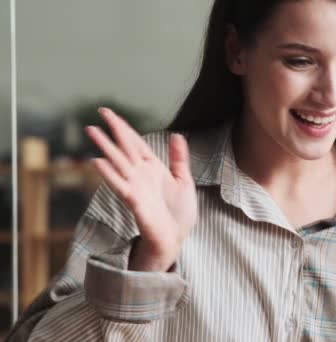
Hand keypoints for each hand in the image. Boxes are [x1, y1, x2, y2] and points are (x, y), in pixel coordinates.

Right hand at [85, 107, 196, 271]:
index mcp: (153, 168)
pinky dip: (109, 174)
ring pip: (118, 162)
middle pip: (124, 147)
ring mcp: (135, 187)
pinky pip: (120, 185)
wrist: (176, 237)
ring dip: (105, 146)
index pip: (136, 143)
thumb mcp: (184, 180)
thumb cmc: (178, 213)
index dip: (125, 128)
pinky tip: (98, 161)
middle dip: (113, 129)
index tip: (111, 114)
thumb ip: (179, 158)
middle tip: (100, 112)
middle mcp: (141, 175)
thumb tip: (177, 135)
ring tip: (91, 130)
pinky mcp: (134, 202)